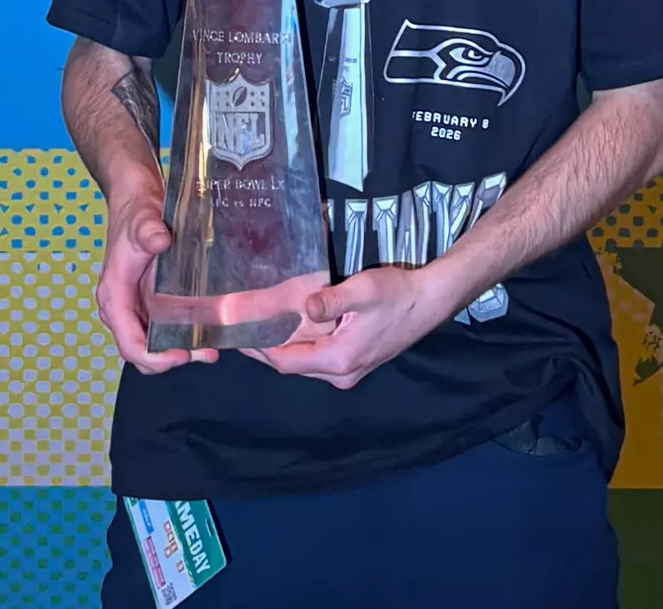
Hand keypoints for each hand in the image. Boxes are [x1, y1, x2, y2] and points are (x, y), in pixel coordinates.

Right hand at [95, 183, 218, 373]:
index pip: (129, 343)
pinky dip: (182, 337)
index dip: (155, 357)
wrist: (136, 200)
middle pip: (141, 352)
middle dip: (170, 359)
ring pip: (153, 344)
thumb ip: (148, 231)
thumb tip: (159, 241)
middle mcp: (122, 308)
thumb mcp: (142, 220)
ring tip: (211, 349)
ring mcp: (136, 307)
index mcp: (115, 296)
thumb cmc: (136, 213)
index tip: (182, 354)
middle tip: (205, 353)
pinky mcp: (149, 302)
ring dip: (180, 351)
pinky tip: (207, 331)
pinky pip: (163, 329)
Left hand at [241, 265, 444, 388]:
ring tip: (254, 326)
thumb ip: (332, 299)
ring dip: (280, 346)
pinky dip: (297, 344)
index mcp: (340, 360)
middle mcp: (342, 373)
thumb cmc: (396, 294)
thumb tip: (305, 306)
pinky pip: (316, 357)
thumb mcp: (363, 290)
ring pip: (303, 362)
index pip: (286, 362)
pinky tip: (286, 327)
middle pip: (291, 365)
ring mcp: (349, 370)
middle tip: (237, 329)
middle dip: (264, 348)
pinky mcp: (354, 361)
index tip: (234, 335)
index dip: (258, 349)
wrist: (428, 301)